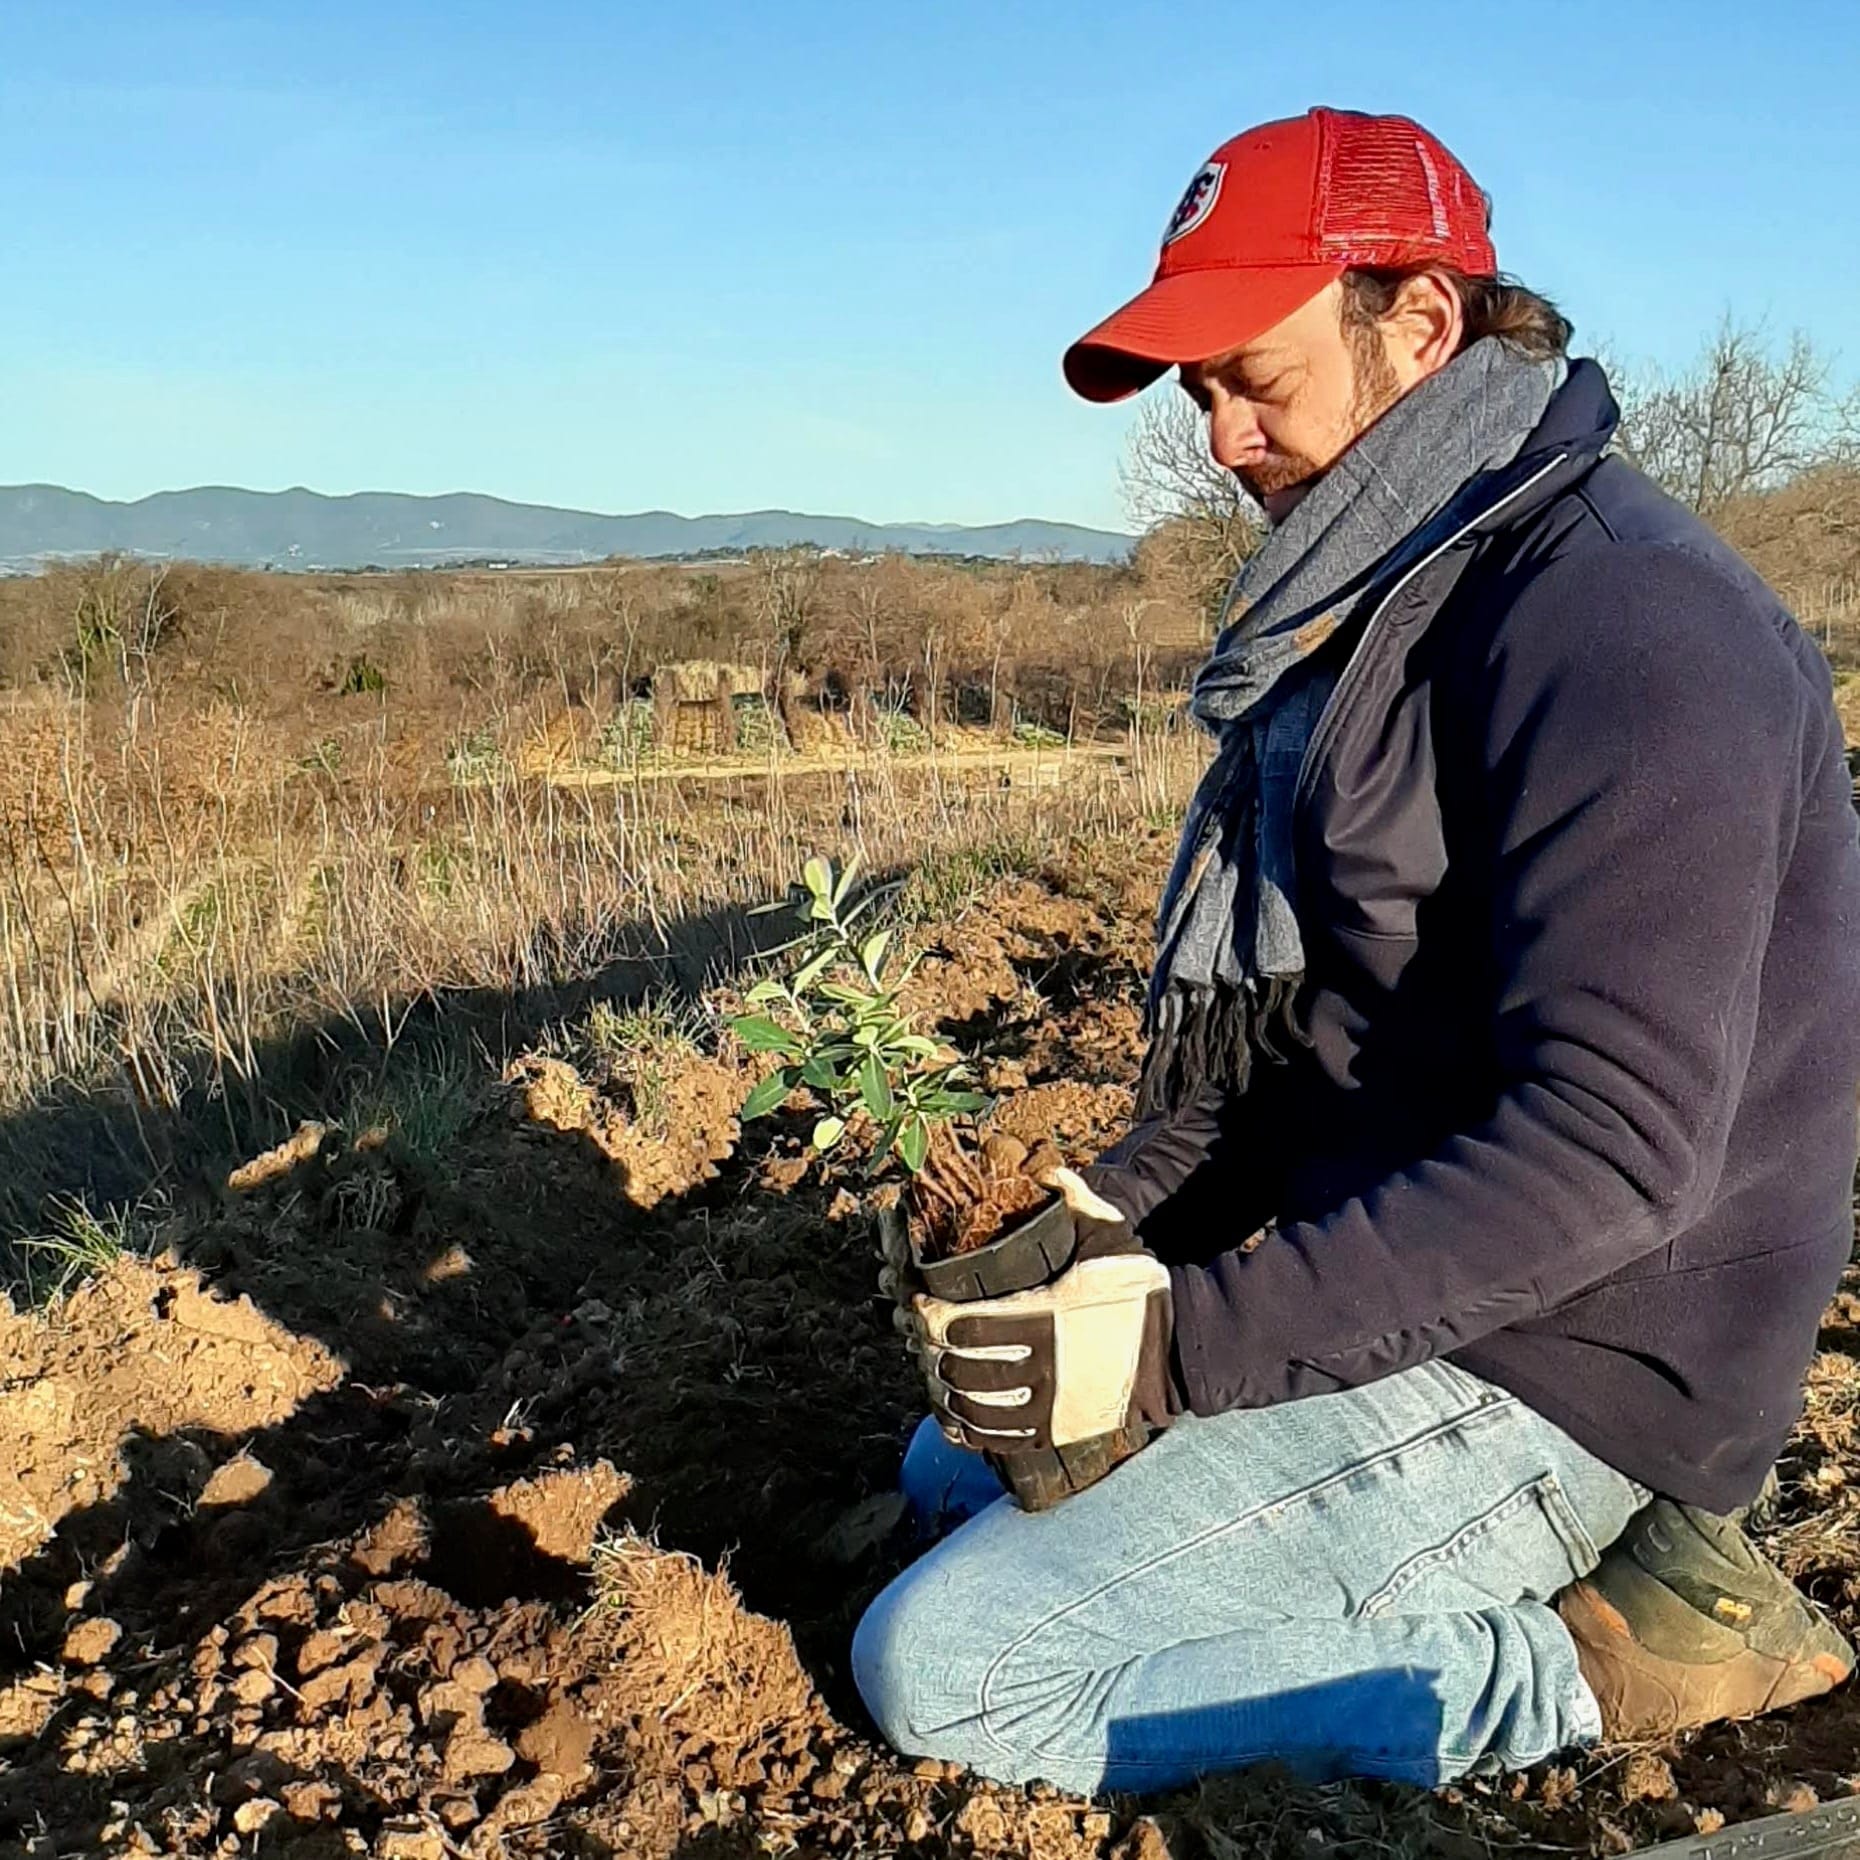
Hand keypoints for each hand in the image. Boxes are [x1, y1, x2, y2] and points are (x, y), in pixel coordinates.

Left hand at [911, 1170, 1178, 1452]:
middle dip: (933, 1350)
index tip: (921, 1302)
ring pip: (972, 1408)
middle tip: (925, 1335)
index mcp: (1045, 1315)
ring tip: (937, 1371)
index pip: (963, 1323)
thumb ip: (1075, 1199)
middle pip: (959, 1367)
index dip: (931, 1315)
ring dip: (946, 1391)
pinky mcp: (1056, 1431)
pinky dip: (968, 1430)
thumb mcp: (1110, 1236)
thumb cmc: (1137, 1290)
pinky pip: (997, 1440)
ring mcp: (1048, 1405)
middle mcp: (1041, 1366)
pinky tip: (954, 1415)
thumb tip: (1047, 1168)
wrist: (1177, 1352)